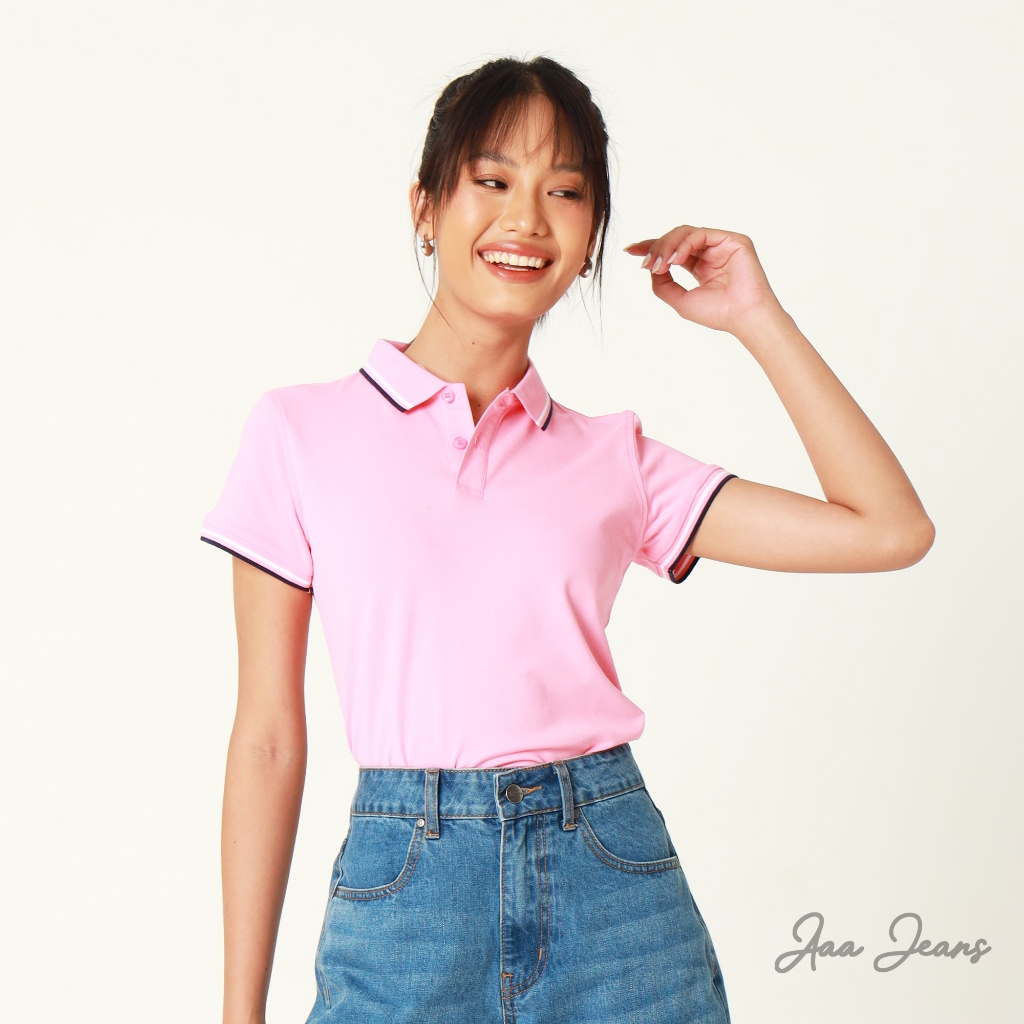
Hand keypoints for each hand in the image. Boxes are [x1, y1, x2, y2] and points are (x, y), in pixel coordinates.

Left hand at [624, 226, 783, 337]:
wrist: (743, 317)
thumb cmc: (718, 313)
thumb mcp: (680, 300)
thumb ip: (662, 285)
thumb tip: (650, 268)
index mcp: (700, 266)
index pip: (672, 250)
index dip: (650, 247)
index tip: (630, 250)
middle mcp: (710, 253)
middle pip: (676, 238)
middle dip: (656, 247)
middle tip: (645, 262)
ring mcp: (721, 245)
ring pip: (685, 233)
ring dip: (667, 246)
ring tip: (659, 264)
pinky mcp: (732, 240)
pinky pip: (701, 234)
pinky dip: (684, 245)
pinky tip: (674, 261)